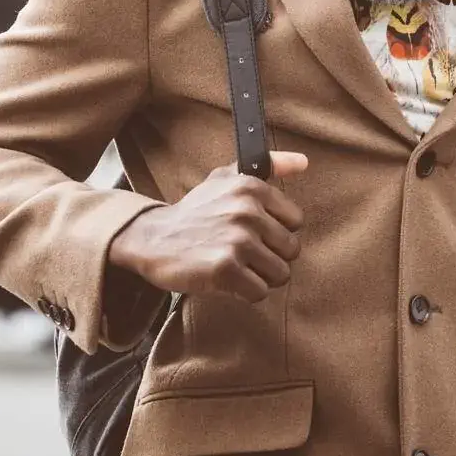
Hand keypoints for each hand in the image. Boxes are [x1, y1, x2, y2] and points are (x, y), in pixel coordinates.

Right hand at [108, 152, 307, 301]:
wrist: (151, 237)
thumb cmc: (195, 210)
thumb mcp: (226, 178)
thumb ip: (269, 166)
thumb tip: (304, 162)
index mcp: (252, 188)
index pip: (296, 222)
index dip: (277, 232)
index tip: (257, 233)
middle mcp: (248, 212)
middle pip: (292, 250)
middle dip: (271, 257)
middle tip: (245, 255)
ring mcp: (237, 241)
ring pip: (280, 274)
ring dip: (261, 277)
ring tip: (238, 268)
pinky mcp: (225, 270)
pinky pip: (260, 292)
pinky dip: (247, 293)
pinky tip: (229, 281)